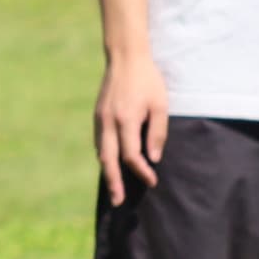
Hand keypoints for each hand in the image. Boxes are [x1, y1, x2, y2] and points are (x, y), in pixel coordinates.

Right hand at [94, 50, 167, 205]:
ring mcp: (100, 118)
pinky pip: (99, 141)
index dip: (142, 171)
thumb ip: (157, 132)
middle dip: (113, 182)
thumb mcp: (160, 105)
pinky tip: (110, 164)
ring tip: (113, 188)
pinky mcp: (98, 115)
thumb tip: (153, 158)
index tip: (152, 181)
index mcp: (126, 120)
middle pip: (108, 160)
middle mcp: (109, 122)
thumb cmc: (148, 80)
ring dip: (107, 172)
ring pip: (101, 152)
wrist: (126, 57)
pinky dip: (104, 156)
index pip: (131, 155)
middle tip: (118, 201)